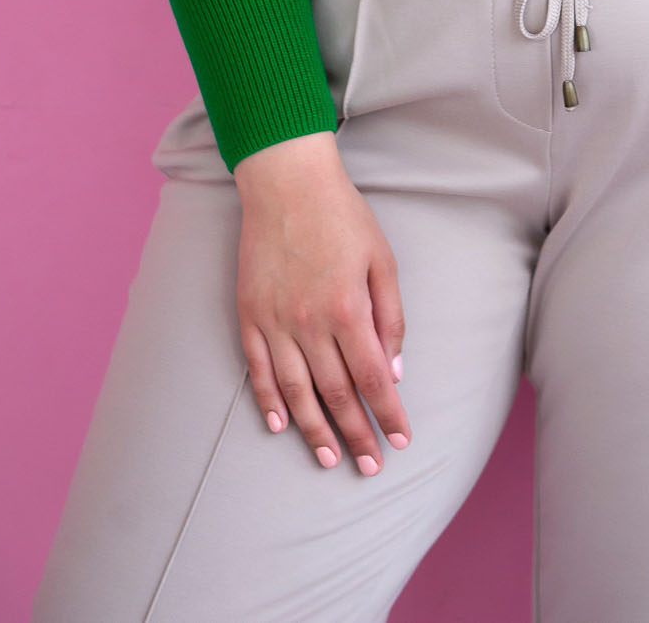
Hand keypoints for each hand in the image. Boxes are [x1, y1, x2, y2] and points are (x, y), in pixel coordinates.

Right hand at [232, 130, 411, 473]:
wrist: (287, 182)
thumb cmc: (342, 216)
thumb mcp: (382, 259)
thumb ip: (391, 318)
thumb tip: (394, 370)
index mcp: (349, 309)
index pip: (372, 379)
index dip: (387, 414)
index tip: (399, 441)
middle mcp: (310, 323)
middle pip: (336, 394)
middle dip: (356, 435)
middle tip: (369, 467)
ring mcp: (275, 321)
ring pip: (296, 391)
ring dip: (314, 430)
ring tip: (329, 458)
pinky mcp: (249, 314)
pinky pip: (257, 369)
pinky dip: (268, 401)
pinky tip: (281, 426)